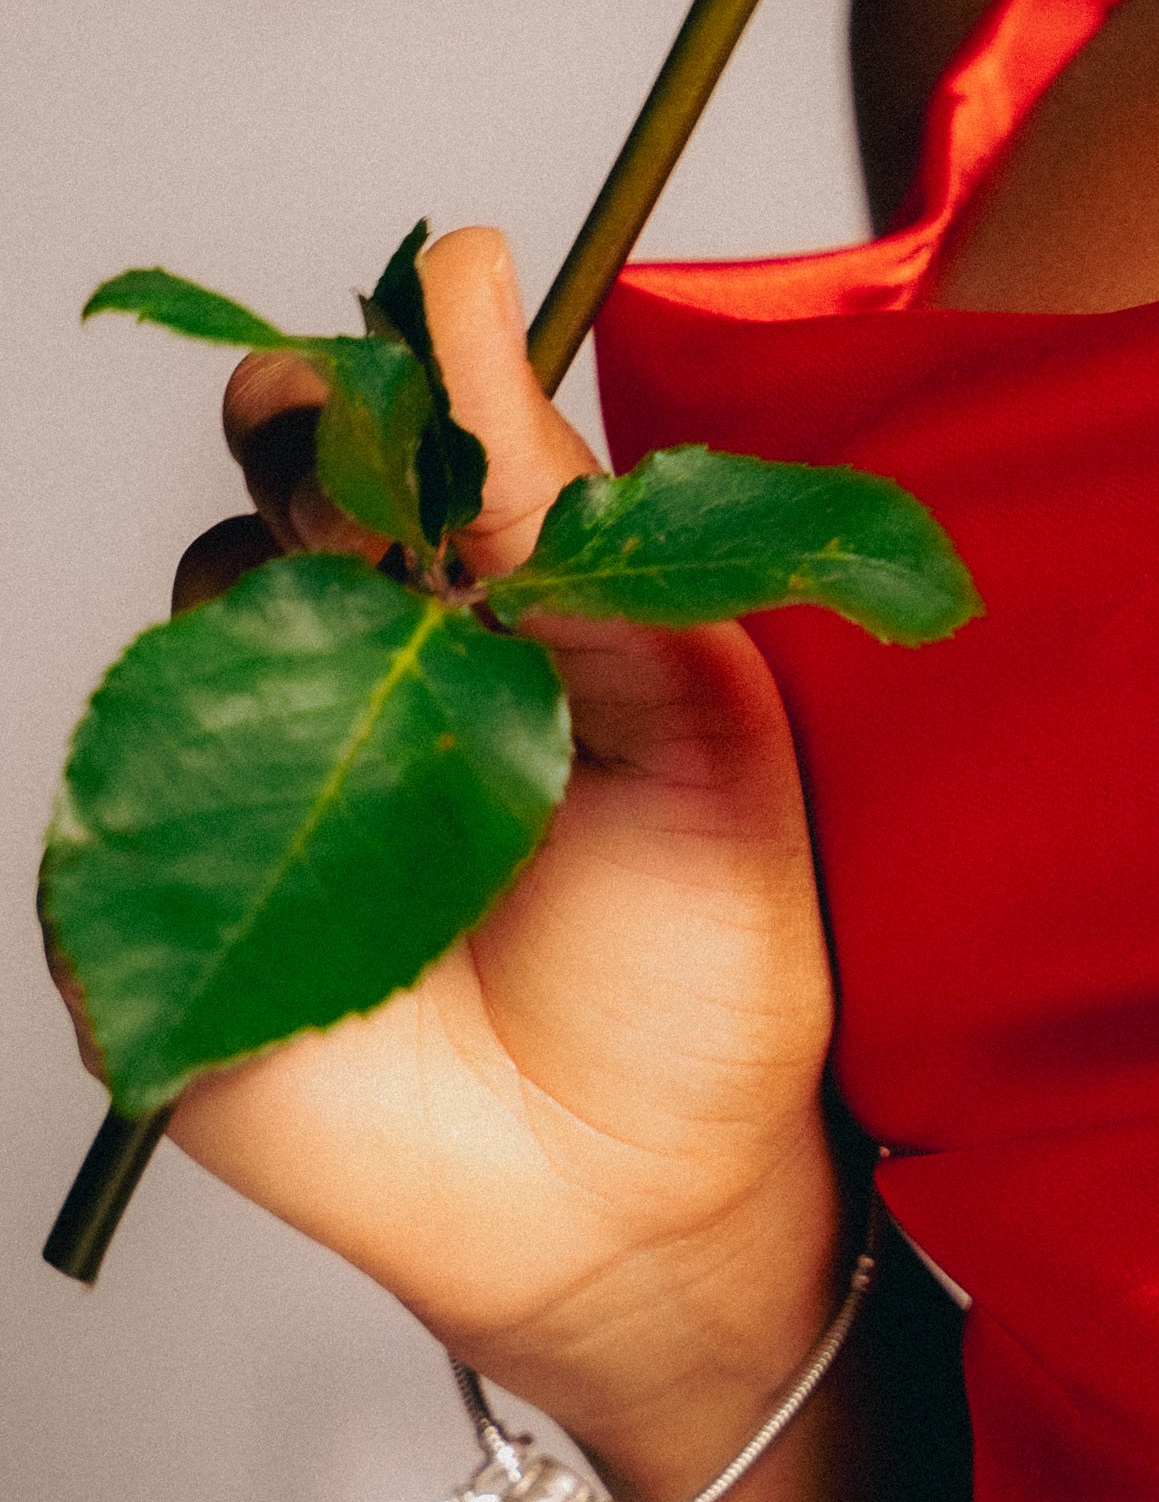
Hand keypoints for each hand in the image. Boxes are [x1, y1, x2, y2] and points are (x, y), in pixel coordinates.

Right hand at [136, 227, 843, 1437]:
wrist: (654, 1200)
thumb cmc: (700, 962)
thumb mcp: (696, 715)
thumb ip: (585, 532)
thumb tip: (479, 312)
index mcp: (488, 615)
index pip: (402, 442)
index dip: (393, 366)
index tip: (429, 301)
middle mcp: (354, 680)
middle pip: (275, 499)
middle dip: (309, 441)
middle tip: (345, 433)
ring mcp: (247, 791)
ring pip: (195, 626)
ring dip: (282, 616)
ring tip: (398, 689)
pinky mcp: (163, 919)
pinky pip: (115, 815)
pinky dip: (184, 791)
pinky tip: (291, 815)